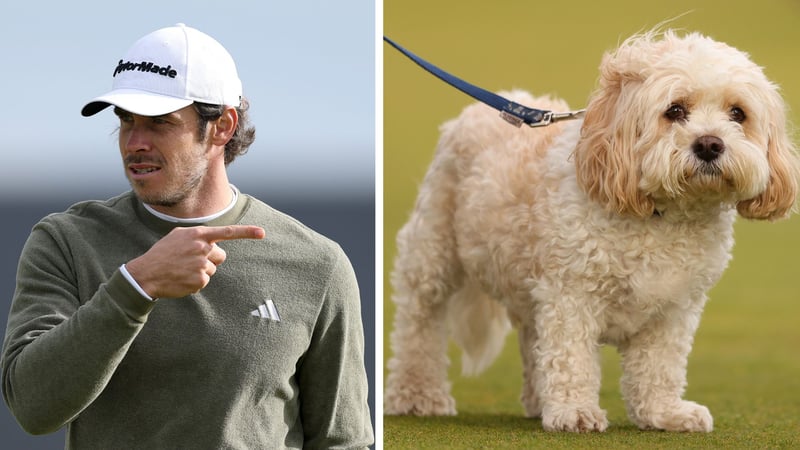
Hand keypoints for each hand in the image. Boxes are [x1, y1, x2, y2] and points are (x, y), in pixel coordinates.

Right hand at [125, 225, 264, 298]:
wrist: (146, 273)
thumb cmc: (163, 253)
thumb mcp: (178, 236)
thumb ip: (198, 235)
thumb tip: (213, 241)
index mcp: (198, 234)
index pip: (228, 232)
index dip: (247, 232)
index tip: (262, 233)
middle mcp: (203, 248)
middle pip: (221, 256)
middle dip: (210, 259)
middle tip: (191, 260)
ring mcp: (202, 265)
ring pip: (212, 269)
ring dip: (201, 271)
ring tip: (182, 269)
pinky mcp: (200, 281)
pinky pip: (205, 281)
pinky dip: (195, 282)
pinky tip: (182, 279)